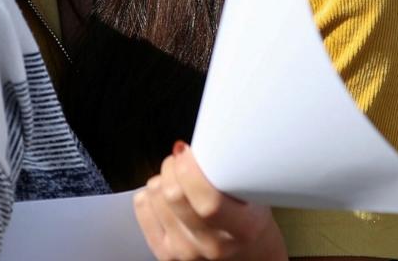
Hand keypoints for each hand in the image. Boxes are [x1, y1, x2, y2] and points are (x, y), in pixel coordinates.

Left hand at [133, 144, 284, 260]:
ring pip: (153, 195)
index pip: (207, 201)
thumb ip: (228, 172)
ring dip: (163, 179)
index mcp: (243, 229)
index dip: (191, 169)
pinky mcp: (165, 253)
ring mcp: (186, 252)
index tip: (190, 153)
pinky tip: (168, 198)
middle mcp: (213, 245)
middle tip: (184, 161)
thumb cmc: (250, 220)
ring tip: (180, 181)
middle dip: (174, 166)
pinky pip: (142, 205)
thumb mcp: (255, 195)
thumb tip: (189, 147)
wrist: (249, 257)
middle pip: (173, 195)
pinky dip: (151, 194)